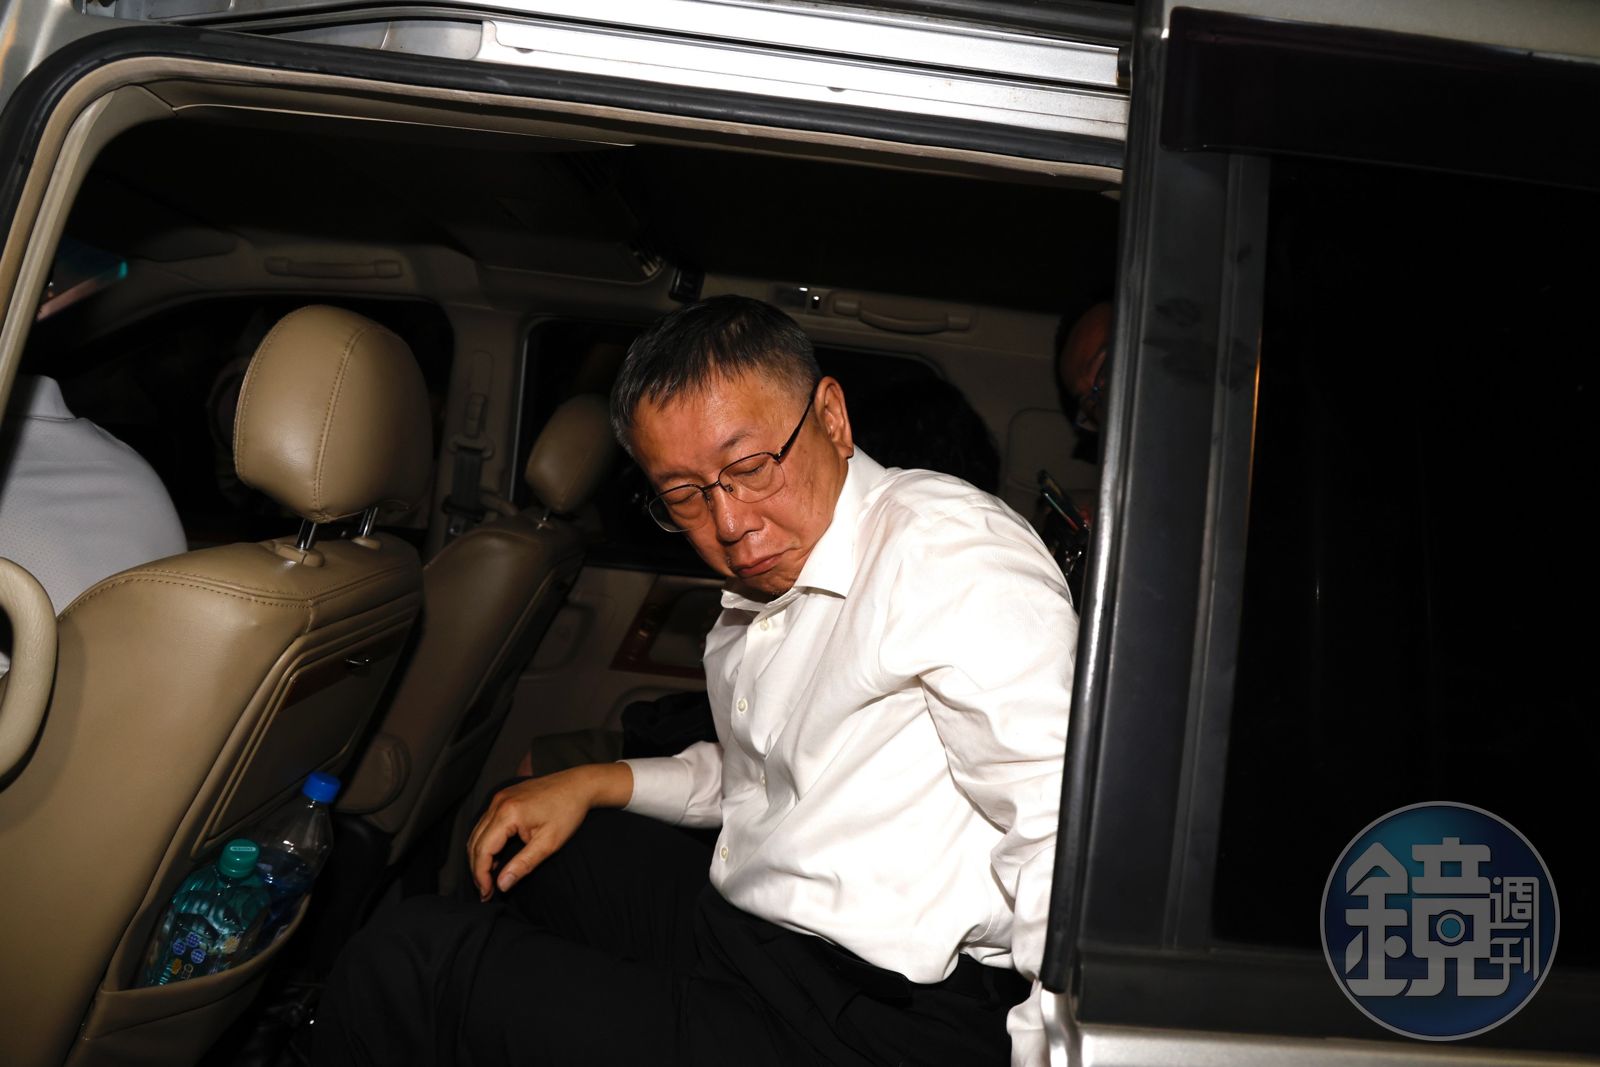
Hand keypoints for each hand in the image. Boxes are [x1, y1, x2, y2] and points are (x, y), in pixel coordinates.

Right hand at [466, 763, 631, 900]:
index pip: (482, 850)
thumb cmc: (568, 812)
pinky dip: (485, 842)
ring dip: (479, 857)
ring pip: (476, 833)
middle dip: (477, 869)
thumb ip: (523, 864)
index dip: (481, 875)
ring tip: (488, 878)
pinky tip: (495, 857)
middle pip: (475, 842)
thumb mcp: (549, 843)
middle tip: (486, 891)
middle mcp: (498, 803)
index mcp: (508, 813)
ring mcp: (499, 798)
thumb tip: (502, 885)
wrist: (579, 785)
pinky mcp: (503, 797)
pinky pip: (485, 823)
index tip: (487, 894)